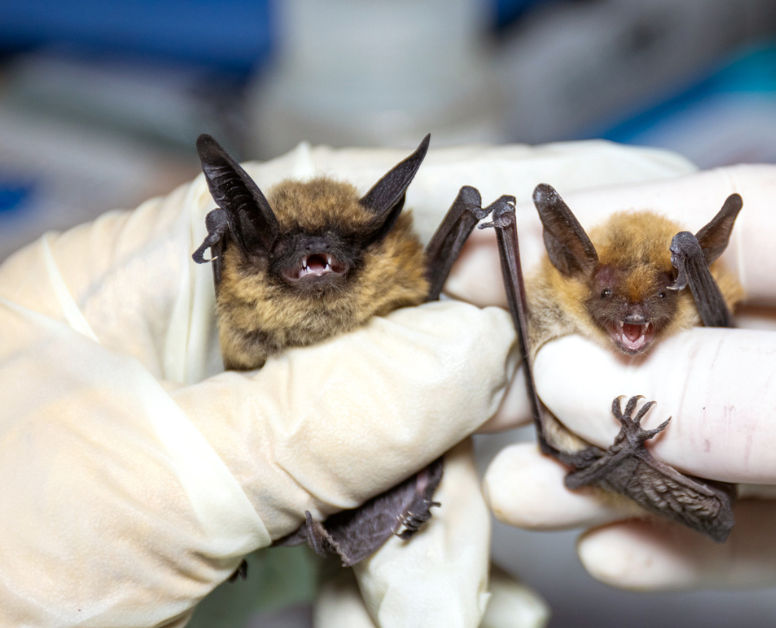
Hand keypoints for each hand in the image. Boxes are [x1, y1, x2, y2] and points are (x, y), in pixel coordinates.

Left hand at [0, 139, 695, 627]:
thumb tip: (477, 348)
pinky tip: (444, 620)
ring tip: (427, 616)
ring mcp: (268, 436)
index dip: (503, 195)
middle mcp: (237, 339)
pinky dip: (424, 584)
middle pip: (422, 336)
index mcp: (180, 272)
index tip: (631, 190)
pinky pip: (394, 530)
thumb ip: (320, 408)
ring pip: (424, 453)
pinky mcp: (283, 519)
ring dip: (444, 541)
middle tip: (570, 442)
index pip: (372, 197)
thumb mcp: (145, 473)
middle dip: (494, 409)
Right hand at [479, 165, 775, 627]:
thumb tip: (579, 372)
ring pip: (731, 440)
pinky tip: (620, 557)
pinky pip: (769, 529)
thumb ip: (753, 393)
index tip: (509, 273)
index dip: (617, 245)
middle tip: (494, 396)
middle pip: (718, 336)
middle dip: (604, 372)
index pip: (743, 217)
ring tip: (528, 494)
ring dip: (625, 469)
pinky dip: (689, 546)